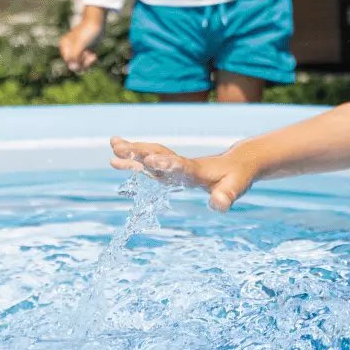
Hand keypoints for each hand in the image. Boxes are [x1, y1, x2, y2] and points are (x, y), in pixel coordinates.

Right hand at [59, 19, 102, 71]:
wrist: (97, 22)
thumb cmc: (87, 32)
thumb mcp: (80, 44)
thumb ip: (75, 56)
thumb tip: (72, 68)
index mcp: (64, 46)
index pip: (69, 62)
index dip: (77, 62)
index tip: (84, 55)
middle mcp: (69, 49)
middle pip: (75, 65)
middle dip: (83, 62)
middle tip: (89, 55)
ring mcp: (78, 51)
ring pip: (81, 65)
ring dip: (88, 62)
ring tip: (92, 55)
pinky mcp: (86, 51)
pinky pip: (87, 62)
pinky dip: (91, 60)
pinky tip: (94, 55)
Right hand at [109, 137, 258, 210]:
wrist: (238, 164)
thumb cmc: (237, 178)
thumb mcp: (235, 188)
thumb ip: (226, 197)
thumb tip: (218, 205)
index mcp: (197, 170)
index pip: (180, 166)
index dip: (167, 163)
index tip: (150, 160)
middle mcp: (183, 164)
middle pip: (160, 154)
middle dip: (140, 152)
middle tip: (118, 147)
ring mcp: (176, 164)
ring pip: (152, 154)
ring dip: (133, 150)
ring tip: (112, 144)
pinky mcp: (172, 167)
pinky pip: (150, 161)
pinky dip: (134, 158)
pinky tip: (117, 157)